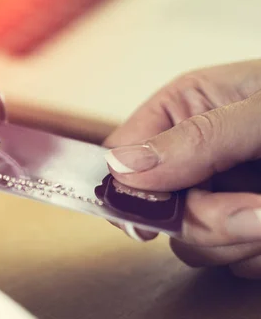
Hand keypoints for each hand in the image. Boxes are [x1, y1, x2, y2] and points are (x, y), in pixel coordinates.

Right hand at [103, 59, 260, 277]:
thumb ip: (199, 138)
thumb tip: (125, 167)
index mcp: (183, 110)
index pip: (122, 154)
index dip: (126, 190)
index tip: (146, 221)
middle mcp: (193, 154)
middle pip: (156, 208)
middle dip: (204, 220)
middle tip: (254, 213)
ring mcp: (219, 192)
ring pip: (193, 241)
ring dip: (239, 241)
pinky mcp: (245, 224)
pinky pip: (232, 258)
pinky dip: (258, 254)